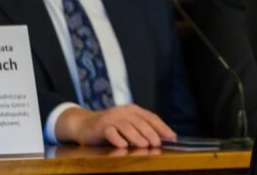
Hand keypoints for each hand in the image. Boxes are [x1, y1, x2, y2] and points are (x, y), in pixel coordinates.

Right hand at [55, 104, 175, 147]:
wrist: (84, 124)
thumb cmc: (109, 126)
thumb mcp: (127, 124)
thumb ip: (141, 128)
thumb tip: (160, 138)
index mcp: (133, 110)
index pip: (151, 117)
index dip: (162, 127)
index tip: (171, 137)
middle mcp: (124, 112)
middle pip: (141, 122)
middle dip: (151, 133)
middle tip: (157, 144)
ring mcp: (112, 118)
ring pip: (128, 127)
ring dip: (137, 137)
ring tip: (144, 145)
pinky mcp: (101, 126)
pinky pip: (111, 133)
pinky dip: (118, 139)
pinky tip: (123, 146)